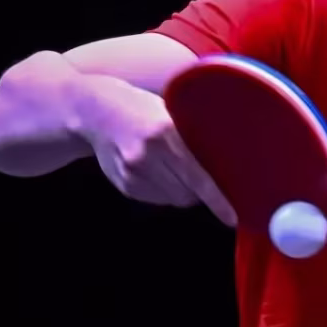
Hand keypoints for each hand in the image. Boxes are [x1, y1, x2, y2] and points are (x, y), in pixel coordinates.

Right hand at [75, 75, 236, 226]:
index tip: (231, 219)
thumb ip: (191, 136)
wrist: (94, 112)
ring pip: (172, 199)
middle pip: (187, 194)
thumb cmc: (142, 107)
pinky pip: (156, 199)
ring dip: (182, 192)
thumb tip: (224, 164)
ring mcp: (132, 173)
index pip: (198, 177)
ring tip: (176, 169)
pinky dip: (164, 191)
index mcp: (165, 133)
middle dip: (200, 193)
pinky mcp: (124, 185)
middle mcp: (147, 156)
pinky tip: (158, 171)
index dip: (217, 201)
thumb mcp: (169, 111)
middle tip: (204, 178)